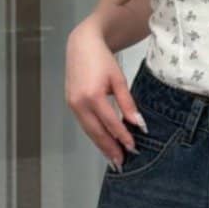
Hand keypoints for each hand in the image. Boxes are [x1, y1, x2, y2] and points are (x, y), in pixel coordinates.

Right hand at [66, 22, 142, 166]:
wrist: (81, 45)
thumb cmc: (101, 59)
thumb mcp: (119, 79)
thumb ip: (128, 103)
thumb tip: (137, 124)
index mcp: (92, 95)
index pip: (110, 123)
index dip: (122, 137)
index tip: (132, 148)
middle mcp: (79, 103)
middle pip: (96, 132)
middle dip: (109, 148)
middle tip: (121, 163)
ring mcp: (72, 104)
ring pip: (89, 131)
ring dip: (101, 145)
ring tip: (113, 158)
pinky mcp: (70, 104)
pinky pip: (84, 124)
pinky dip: (94, 135)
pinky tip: (103, 142)